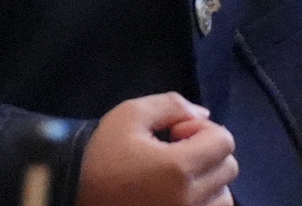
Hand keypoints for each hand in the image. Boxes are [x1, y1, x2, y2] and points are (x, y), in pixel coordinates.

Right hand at [79, 94, 236, 205]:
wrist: (72, 193)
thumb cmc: (101, 154)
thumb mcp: (130, 114)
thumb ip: (172, 105)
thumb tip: (204, 116)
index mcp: (178, 168)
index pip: (224, 142)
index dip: (203, 130)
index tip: (176, 133)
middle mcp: (188, 200)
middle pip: (228, 169)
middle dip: (208, 153)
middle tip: (176, 151)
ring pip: (224, 199)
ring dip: (210, 182)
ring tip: (179, 176)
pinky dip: (203, 203)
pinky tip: (179, 193)